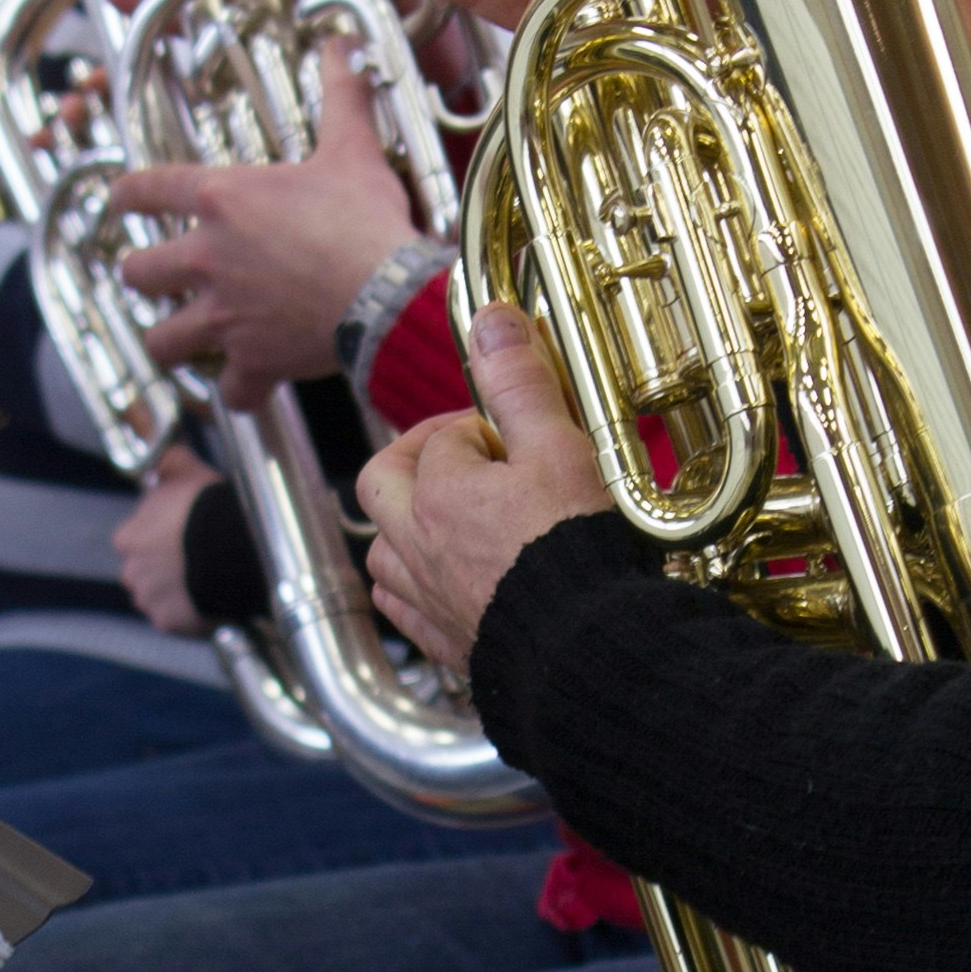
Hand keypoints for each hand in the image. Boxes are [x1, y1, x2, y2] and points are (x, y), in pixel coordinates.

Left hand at [109, 60, 418, 408]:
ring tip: (182, 338)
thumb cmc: (366, 218)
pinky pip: (230, 389)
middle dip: (141, 276)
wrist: (387, 292)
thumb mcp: (350, 147)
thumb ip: (339, 95)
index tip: (118, 199)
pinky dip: (238, 390)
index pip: (147, 190)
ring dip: (169, 339)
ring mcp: (224, 315)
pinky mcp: (252, 359)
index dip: (126, 195)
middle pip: (139, 273)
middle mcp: (208, 259)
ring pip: (163, 339)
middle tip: (155, 276)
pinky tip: (247, 385)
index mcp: (222, 200)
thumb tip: (341, 45)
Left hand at [113, 449, 212, 635]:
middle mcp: (131, 571)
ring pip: (161, 598)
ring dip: (179, 593)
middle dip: (167, 569)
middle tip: (199, 560)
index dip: (162, 537)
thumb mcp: (187, 470)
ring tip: (209, 582)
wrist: (232, 547)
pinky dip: (192, 614)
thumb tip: (164, 451)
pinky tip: (213, 600)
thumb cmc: (209, 507)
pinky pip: (179, 620)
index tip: (185, 535)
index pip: (138, 540)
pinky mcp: (168, 622)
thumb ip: (169, 461)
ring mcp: (149, 600)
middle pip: (146, 572)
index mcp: (128, 537)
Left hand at [356, 303, 610, 669]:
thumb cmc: (575, 552)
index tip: (522, 433)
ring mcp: (427, 599)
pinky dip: (414, 586)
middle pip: (383, 483)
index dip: (484, 426)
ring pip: (384, 550)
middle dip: (416, 458)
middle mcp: (417, 545)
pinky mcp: (446, 644)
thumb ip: (520, 385)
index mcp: (439, 492)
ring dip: (405, 525)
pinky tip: (442, 581)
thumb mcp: (559, 450)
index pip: (446, 437)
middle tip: (463, 455)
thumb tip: (490, 320)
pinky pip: (404, 610)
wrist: (586, 652)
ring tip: (452, 516)